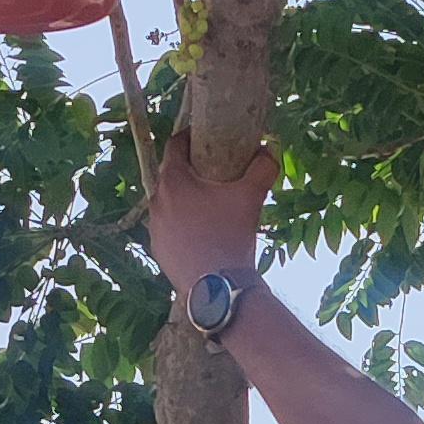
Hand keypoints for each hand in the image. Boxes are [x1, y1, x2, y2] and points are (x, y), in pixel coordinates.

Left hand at [148, 130, 276, 293]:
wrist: (218, 287)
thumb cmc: (232, 236)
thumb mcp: (252, 196)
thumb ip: (263, 168)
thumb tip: (269, 151)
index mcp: (174, 181)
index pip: (174, 145)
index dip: (189, 136)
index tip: (202, 136)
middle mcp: (157, 201)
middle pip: (171, 175)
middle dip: (189, 170)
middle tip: (213, 173)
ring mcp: (154, 227)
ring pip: (168, 203)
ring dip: (184, 200)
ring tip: (209, 207)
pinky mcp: (158, 249)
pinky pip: (168, 228)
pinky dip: (182, 225)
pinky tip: (202, 234)